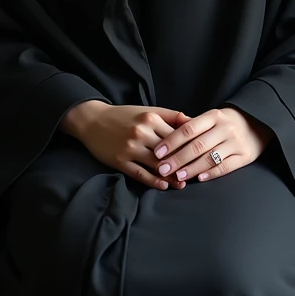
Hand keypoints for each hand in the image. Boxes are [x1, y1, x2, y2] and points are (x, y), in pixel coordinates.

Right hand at [61, 101, 192, 190]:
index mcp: (150, 118)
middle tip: (196, 173)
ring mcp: (130, 148)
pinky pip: (141, 174)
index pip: (177, 135)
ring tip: (183, 183)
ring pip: (157, 165)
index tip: (201, 155)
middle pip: (169, 152)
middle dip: (183, 163)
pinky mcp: (120, 161)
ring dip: (171, 176)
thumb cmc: (124, 115)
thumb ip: (170, 116)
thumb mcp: (147, 110)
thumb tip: (193, 121)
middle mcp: (141, 132)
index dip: (190, 146)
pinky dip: (154, 181)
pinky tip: (164, 186)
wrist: (92, 120)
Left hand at [152, 107, 273, 183]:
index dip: (172, 141)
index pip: (189, 129)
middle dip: (177, 158)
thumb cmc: (227, 122)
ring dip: (192, 168)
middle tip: (162, 168)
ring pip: (210, 158)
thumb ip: (192, 125)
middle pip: (197, 145)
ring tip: (177, 176)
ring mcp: (236, 142)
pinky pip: (225, 167)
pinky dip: (211, 173)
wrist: (259, 122)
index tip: (158, 152)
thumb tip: (166, 130)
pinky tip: (199, 179)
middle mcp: (225, 128)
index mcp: (214, 116)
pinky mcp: (245, 156)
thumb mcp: (211, 117)